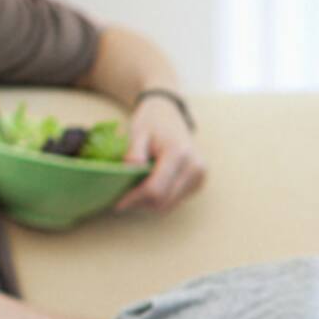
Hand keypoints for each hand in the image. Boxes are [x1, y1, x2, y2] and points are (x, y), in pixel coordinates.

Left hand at [116, 94, 204, 212]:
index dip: (135, 198)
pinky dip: (160, 199)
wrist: (170, 114)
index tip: (118, 203)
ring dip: (150, 204)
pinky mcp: (199, 182)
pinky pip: (176, 200)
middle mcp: (194, 168)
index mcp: (178, 154)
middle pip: (164, 201)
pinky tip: (148, 190)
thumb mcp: (137, 132)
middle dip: (141, 204)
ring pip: (170, 204)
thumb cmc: (151, 122)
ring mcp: (199, 177)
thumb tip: (127, 175)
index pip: (156, 189)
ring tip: (134, 195)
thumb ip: (133, 153)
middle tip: (123, 201)